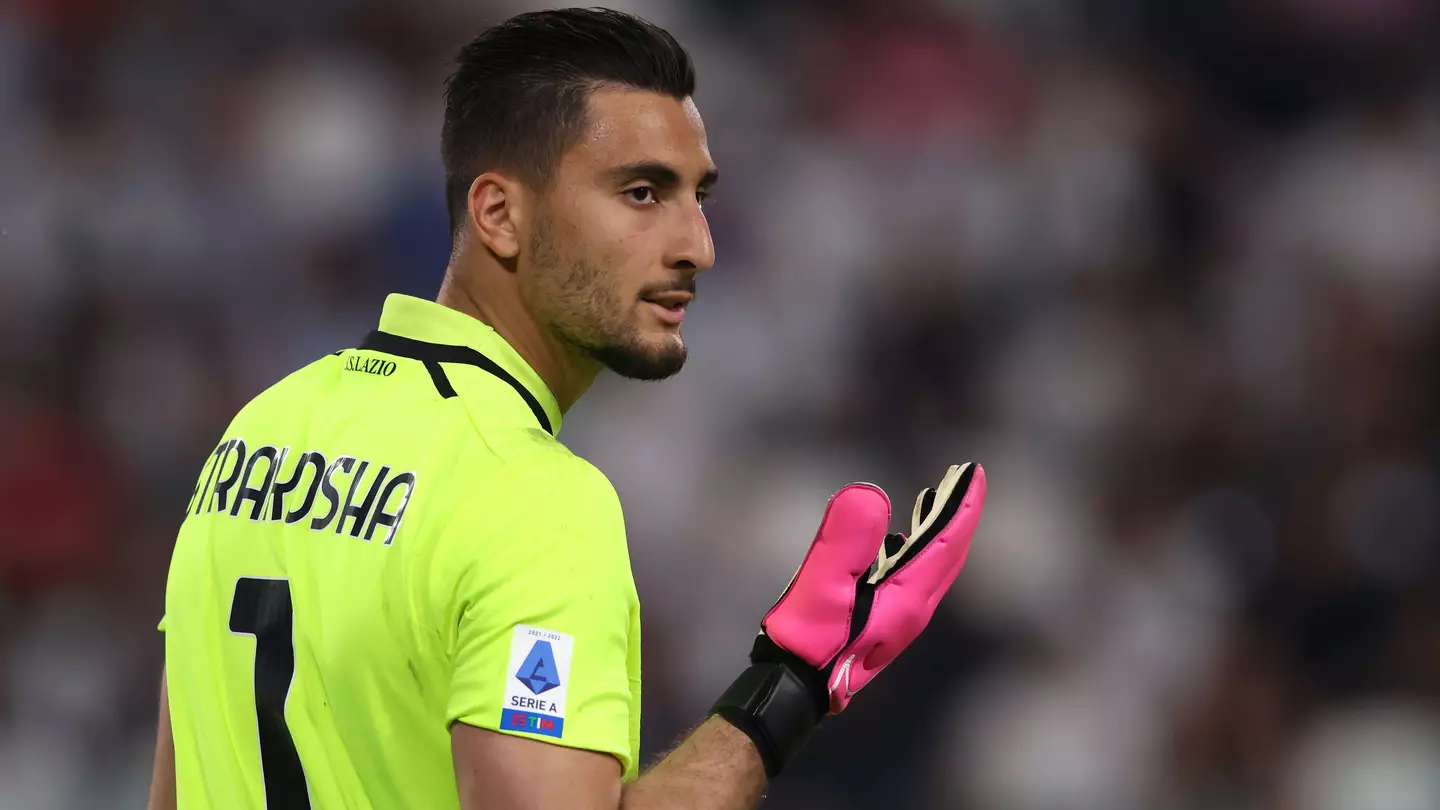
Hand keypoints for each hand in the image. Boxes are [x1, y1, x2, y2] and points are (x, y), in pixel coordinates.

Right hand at [711, 463, 986, 776]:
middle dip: (959, 513)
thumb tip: (869, 492)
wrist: (795, 686)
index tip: (974, 472)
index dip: (962, 505)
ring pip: (932, 565)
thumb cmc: (810, 641)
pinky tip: (901, 537)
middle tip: (965, 476)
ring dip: (939, 529)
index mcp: (908, 597)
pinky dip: (917, 546)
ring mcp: (900, 616)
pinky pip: (914, 573)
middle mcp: (913, 607)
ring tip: (940, 499)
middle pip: (948, 553)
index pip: (946, 542)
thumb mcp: (823, 586)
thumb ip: (846, 540)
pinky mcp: (882, 619)